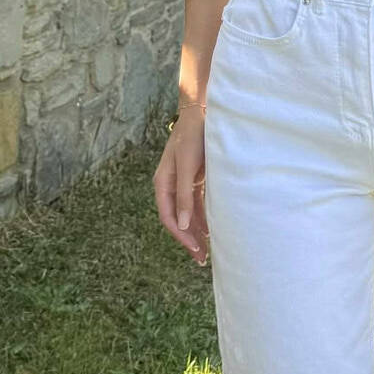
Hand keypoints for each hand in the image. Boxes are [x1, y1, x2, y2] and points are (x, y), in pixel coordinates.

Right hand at [153, 111, 209, 264]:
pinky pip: (196, 205)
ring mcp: (182, 183)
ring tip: (207, 250)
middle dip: (189, 239)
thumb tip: (181, 225)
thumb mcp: (187, 166)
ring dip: (196, 231)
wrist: (202, 114)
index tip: (195, 250)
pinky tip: (210, 230)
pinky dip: (202, 218)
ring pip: (187, 214)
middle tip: (202, 259)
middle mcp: (171, 186)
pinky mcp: (195, 180)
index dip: (181, 236)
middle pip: (178, 219)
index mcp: (163, 184)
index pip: (169, 217)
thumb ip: (184, 195)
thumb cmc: (193, 137)